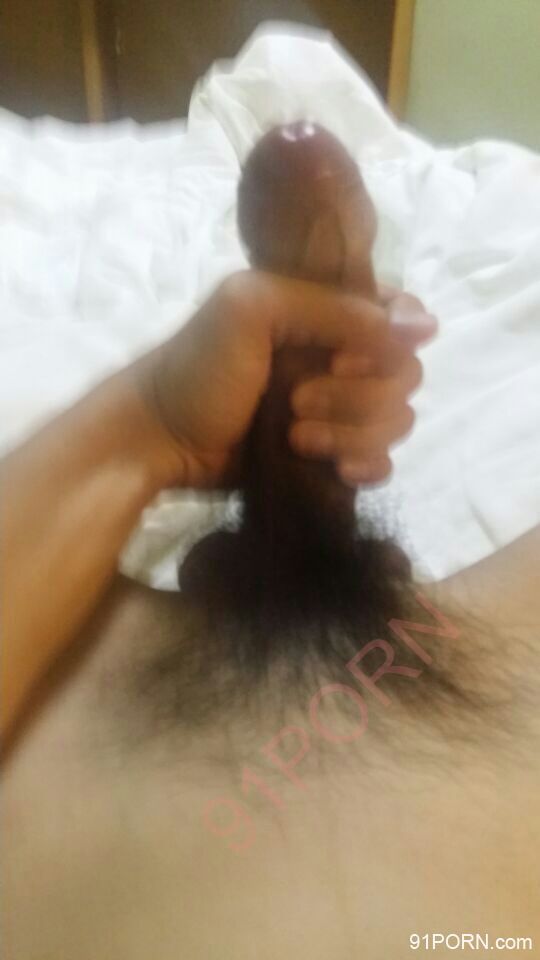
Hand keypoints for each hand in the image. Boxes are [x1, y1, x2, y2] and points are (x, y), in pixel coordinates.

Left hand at [135, 271, 435, 489]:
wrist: (161, 440)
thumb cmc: (200, 368)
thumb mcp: (254, 310)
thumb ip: (334, 309)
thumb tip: (423, 327)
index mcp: (328, 312)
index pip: (400, 317)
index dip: (388, 343)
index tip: (341, 360)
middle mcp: (342, 357)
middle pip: (404, 376)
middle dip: (356, 396)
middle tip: (296, 401)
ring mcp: (340, 409)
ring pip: (395, 422)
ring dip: (351, 433)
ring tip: (295, 437)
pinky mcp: (332, 455)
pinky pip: (382, 462)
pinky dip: (367, 466)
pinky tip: (337, 469)